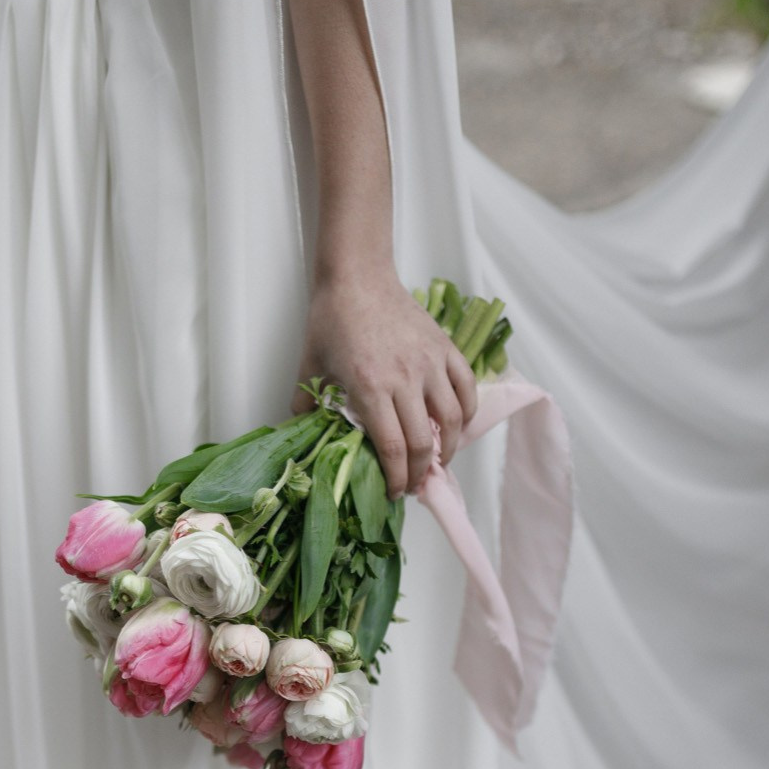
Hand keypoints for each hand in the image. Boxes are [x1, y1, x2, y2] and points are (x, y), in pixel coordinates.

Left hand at [291, 267, 477, 497]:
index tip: (393, 493)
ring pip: (452, 419)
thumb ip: (305, 403)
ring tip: (438, 461)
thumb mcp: (310, 365)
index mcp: (370, 388)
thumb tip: (302, 431)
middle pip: (423, 443)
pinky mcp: (445, 348)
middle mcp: (405, 379)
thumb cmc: (332, 318)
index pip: (393, 448)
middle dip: (420, 474)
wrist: (358, 275)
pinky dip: (467, 413)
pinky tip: (457, 426)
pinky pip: (467, 388)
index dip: (396, 479)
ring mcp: (430, 363)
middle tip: (413, 485)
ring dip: (448, 449)